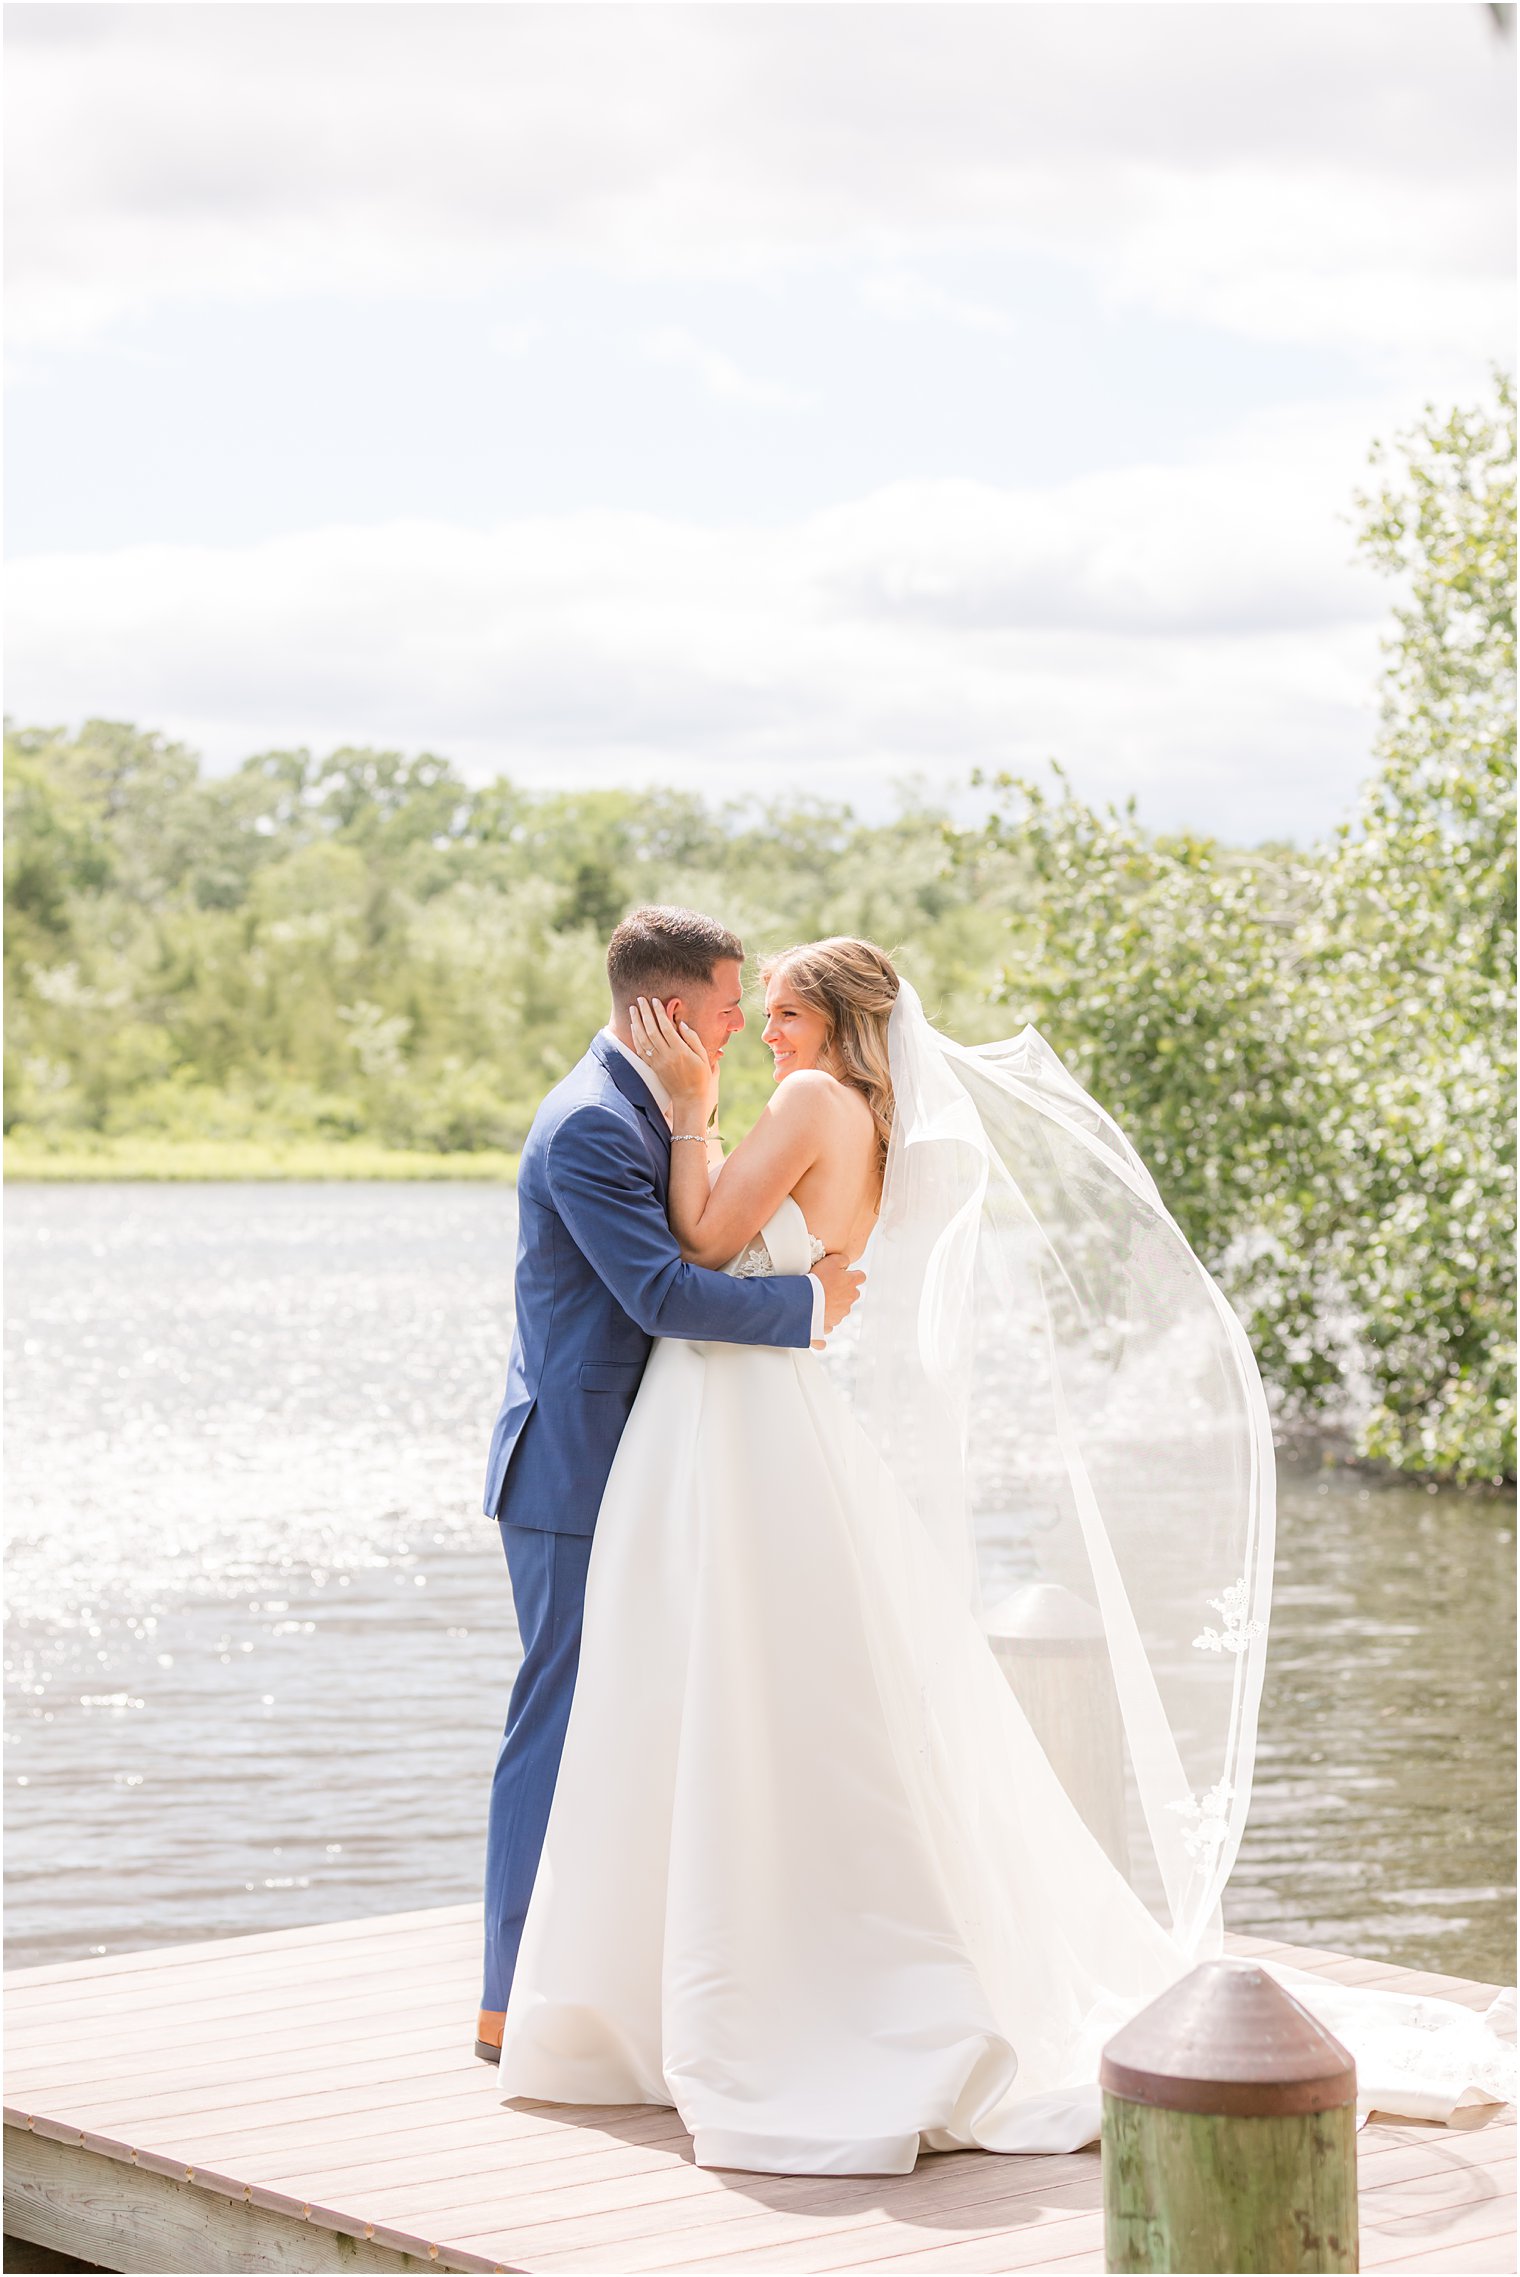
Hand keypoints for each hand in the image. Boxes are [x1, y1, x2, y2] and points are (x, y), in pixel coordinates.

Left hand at [629, 997, 716, 1116]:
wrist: (689, 1098)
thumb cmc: (700, 1076)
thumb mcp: (703, 1056)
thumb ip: (692, 1038)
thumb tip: (681, 1023)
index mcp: (680, 1051)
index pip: (666, 1027)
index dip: (659, 1012)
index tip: (654, 1000)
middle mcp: (666, 1055)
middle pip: (651, 1030)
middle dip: (645, 1013)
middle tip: (640, 999)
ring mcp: (657, 1062)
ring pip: (643, 1039)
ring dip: (636, 1023)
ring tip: (633, 1009)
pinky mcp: (653, 1067)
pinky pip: (641, 1050)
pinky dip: (635, 1037)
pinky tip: (633, 1027)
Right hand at [812, 1251, 864, 1341]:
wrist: (806, 1302)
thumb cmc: (819, 1280)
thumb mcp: (831, 1261)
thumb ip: (843, 1259)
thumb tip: (846, 1263)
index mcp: (851, 1284)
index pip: (861, 1277)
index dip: (853, 1275)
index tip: (843, 1274)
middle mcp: (849, 1300)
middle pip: (852, 1293)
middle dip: (844, 1290)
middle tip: (829, 1286)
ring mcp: (841, 1313)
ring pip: (841, 1307)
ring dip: (834, 1304)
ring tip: (819, 1298)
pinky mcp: (831, 1324)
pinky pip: (829, 1321)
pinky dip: (825, 1317)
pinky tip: (815, 1312)